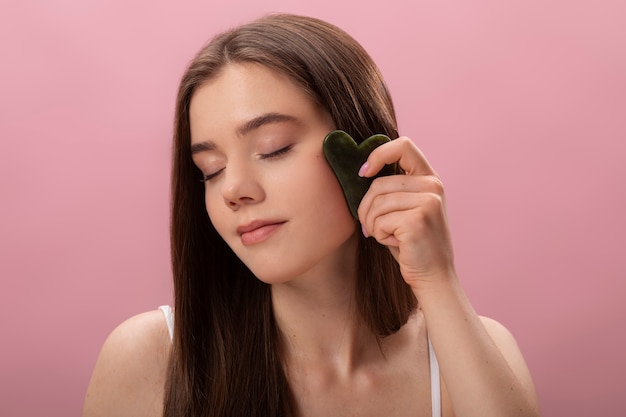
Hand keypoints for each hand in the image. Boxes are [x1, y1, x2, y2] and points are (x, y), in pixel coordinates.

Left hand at [357, 136, 455, 289]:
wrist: (433, 276)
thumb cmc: (411, 243)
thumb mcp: (405, 208)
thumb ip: (392, 188)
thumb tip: (360, 171)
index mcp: (429, 178)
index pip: (403, 145)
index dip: (378, 155)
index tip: (363, 173)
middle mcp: (432, 186)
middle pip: (379, 183)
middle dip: (366, 208)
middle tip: (373, 227)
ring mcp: (428, 201)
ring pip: (376, 203)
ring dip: (372, 224)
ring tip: (388, 236)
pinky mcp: (418, 220)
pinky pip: (379, 222)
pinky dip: (380, 236)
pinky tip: (397, 243)